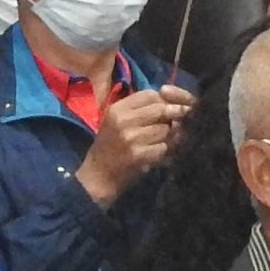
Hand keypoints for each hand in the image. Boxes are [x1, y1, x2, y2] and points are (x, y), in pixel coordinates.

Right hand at [73, 84, 193, 206]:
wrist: (98, 176)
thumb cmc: (109, 147)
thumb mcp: (116, 122)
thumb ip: (140, 110)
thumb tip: (171, 104)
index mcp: (116, 109)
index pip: (150, 94)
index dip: (162, 102)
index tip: (162, 113)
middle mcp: (122, 120)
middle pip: (160, 109)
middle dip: (168, 119)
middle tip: (166, 129)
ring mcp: (130, 137)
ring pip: (164, 129)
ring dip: (167, 137)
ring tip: (158, 143)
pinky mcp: (138, 155)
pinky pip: (163, 147)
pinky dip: (163, 151)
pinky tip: (156, 154)